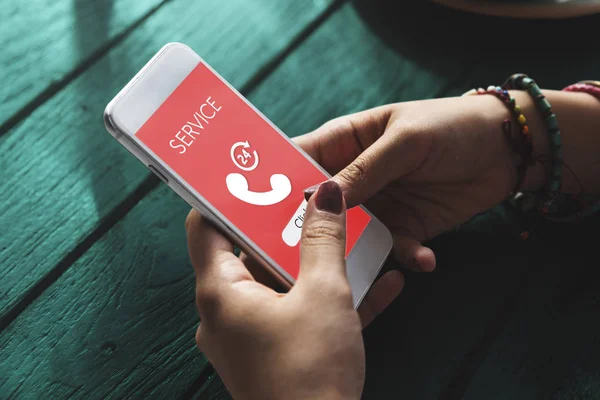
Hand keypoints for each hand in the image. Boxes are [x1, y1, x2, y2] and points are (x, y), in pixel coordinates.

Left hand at [186, 181, 402, 399]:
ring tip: (356, 237)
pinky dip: (333, 299)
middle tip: (319, 200)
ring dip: (321, 264)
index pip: (206, 226)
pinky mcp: (276, 356)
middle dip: (289, 228)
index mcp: (221, 291)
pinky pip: (302, 315)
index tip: (260, 174)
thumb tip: (325, 194)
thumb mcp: (324, 295)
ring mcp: (251, 337)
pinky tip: (382, 283)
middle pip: (251, 253)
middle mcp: (227, 312)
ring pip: (284, 284)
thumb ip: (324, 239)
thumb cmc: (310, 370)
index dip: (230, 195)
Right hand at [296, 94, 545, 271]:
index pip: (298, 160)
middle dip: (309, 229)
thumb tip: (322, 197)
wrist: (508, 149)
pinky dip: (406, 257)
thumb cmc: (451, 127)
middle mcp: (353, 177)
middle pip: (318, 207)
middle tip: (299, 256)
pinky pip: (392, 248)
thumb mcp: (406, 141)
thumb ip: (365, 169)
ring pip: (350, 235)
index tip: (259, 211)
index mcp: (345, 143)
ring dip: (355, 253)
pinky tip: (424, 260)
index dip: (276, 182)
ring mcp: (377, 205)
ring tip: (359, 274)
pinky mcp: (404, 228)